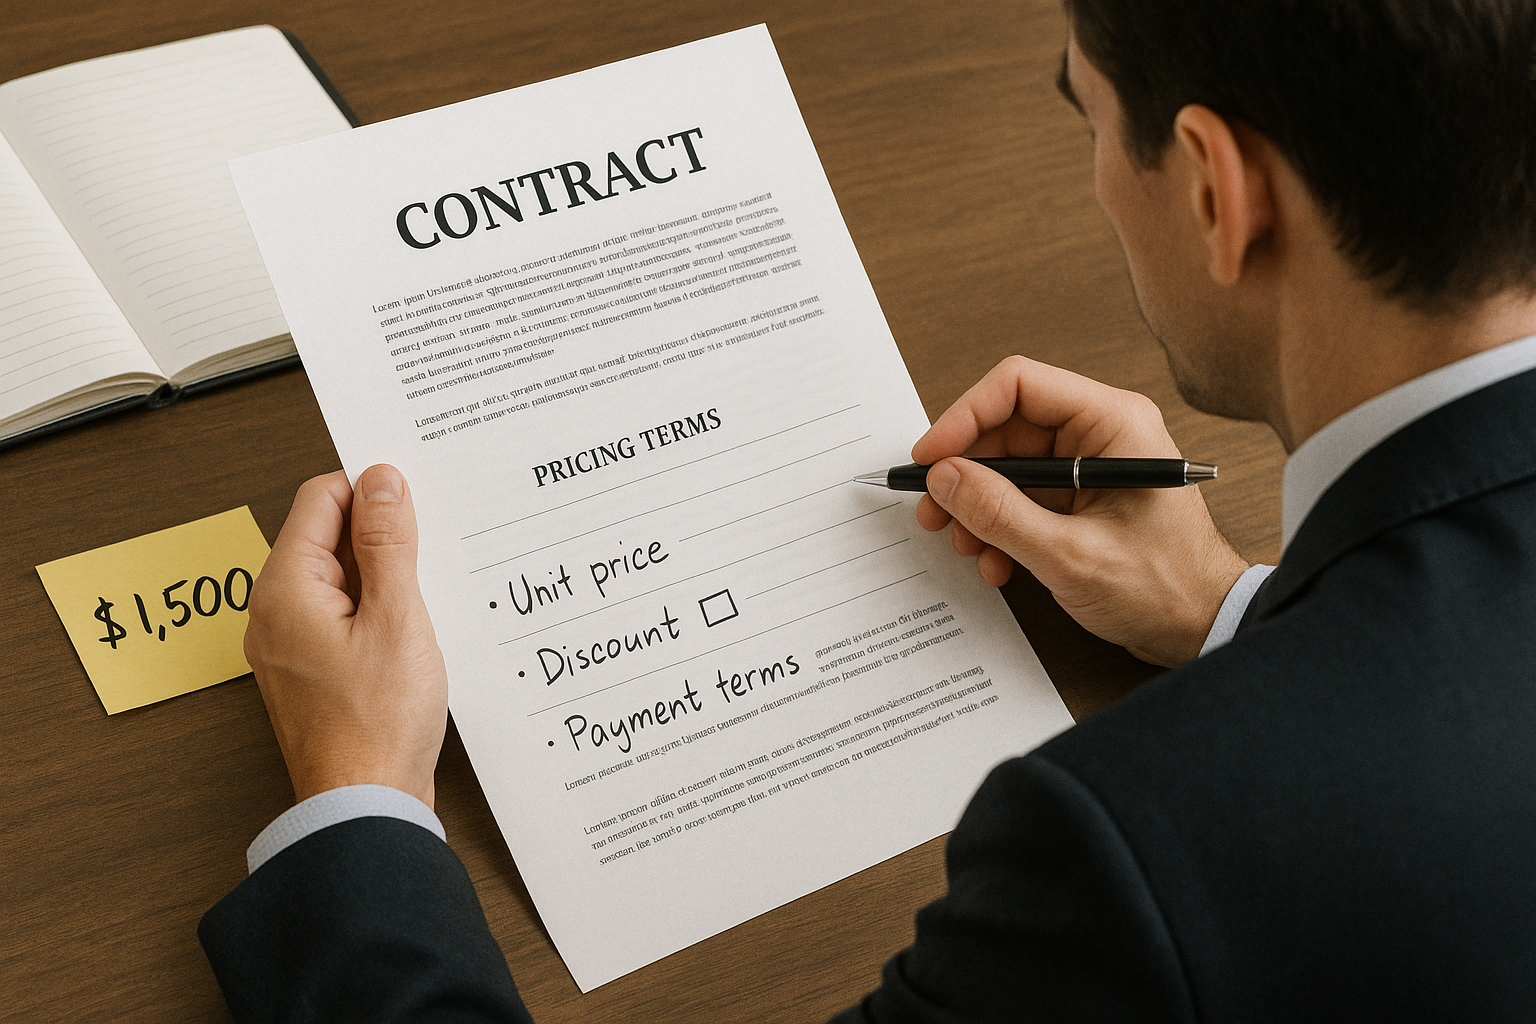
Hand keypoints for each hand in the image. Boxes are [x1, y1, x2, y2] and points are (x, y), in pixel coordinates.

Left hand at [244, 465, 447, 805]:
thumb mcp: (397, 618)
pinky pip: (344, 615)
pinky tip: (414, 629)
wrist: (365, 806)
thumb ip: (388, 543)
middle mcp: (275, 613)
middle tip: (431, 550)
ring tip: (427, 598)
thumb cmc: (376, 725)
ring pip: (341, 577)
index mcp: (285, 590)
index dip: (371, 491)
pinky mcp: (313, 669)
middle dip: (382, 533)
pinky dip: (379, 609)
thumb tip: (382, 482)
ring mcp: (291, 644)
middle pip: (328, 536)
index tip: (416, 501)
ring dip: (386, 575)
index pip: (319, 499)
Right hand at [913, 356, 1247, 666]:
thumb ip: (1001, 514)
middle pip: (1006, 429)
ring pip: (1007, 467)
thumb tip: (945, 478)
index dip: (965, 416)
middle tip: (934, 510)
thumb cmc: (1167, 588)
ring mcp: (1089, 467)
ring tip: (968, 547)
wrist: (1203, 629)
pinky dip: (999, 527)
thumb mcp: (1069, 555)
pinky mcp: (1080, 498)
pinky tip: (997, 562)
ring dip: (978, 508)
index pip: (1019, 385)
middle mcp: (1101, 434)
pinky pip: (1020, 497)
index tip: (931, 457)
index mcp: (1113, 423)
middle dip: (965, 474)